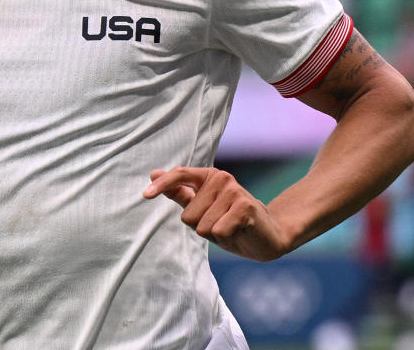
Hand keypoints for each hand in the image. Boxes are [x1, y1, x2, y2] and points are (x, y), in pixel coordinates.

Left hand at [143, 166, 290, 261]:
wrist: (268, 236)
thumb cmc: (230, 222)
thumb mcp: (202, 210)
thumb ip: (179, 193)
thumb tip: (153, 174)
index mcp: (208, 176)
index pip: (179, 175)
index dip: (162, 185)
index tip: (145, 195)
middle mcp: (221, 178)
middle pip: (187, 215)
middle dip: (201, 228)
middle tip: (221, 225)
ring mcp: (234, 191)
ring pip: (202, 226)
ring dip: (214, 235)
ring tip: (230, 228)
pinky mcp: (245, 207)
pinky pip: (218, 231)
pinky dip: (225, 239)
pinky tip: (238, 232)